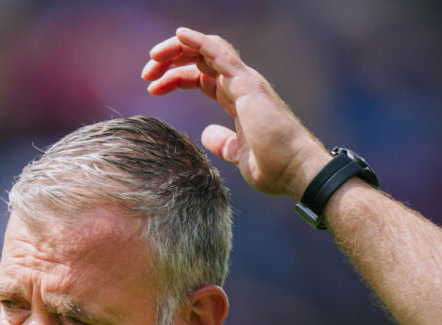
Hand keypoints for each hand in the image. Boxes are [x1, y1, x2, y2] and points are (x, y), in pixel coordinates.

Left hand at [142, 28, 326, 197]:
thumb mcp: (239, 155)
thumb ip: (223, 143)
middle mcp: (241, 85)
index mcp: (237, 99)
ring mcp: (245, 82)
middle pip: (200, 60)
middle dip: (170, 61)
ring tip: (152, 59)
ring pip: (206, 50)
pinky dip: (198, 41)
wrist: (295, 171)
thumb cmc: (274, 168)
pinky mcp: (247, 84)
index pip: (201, 77)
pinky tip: (178, 36)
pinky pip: (219, 52)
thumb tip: (207, 134)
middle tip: (146, 74)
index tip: (152, 90)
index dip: (174, 78)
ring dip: (177, 49)